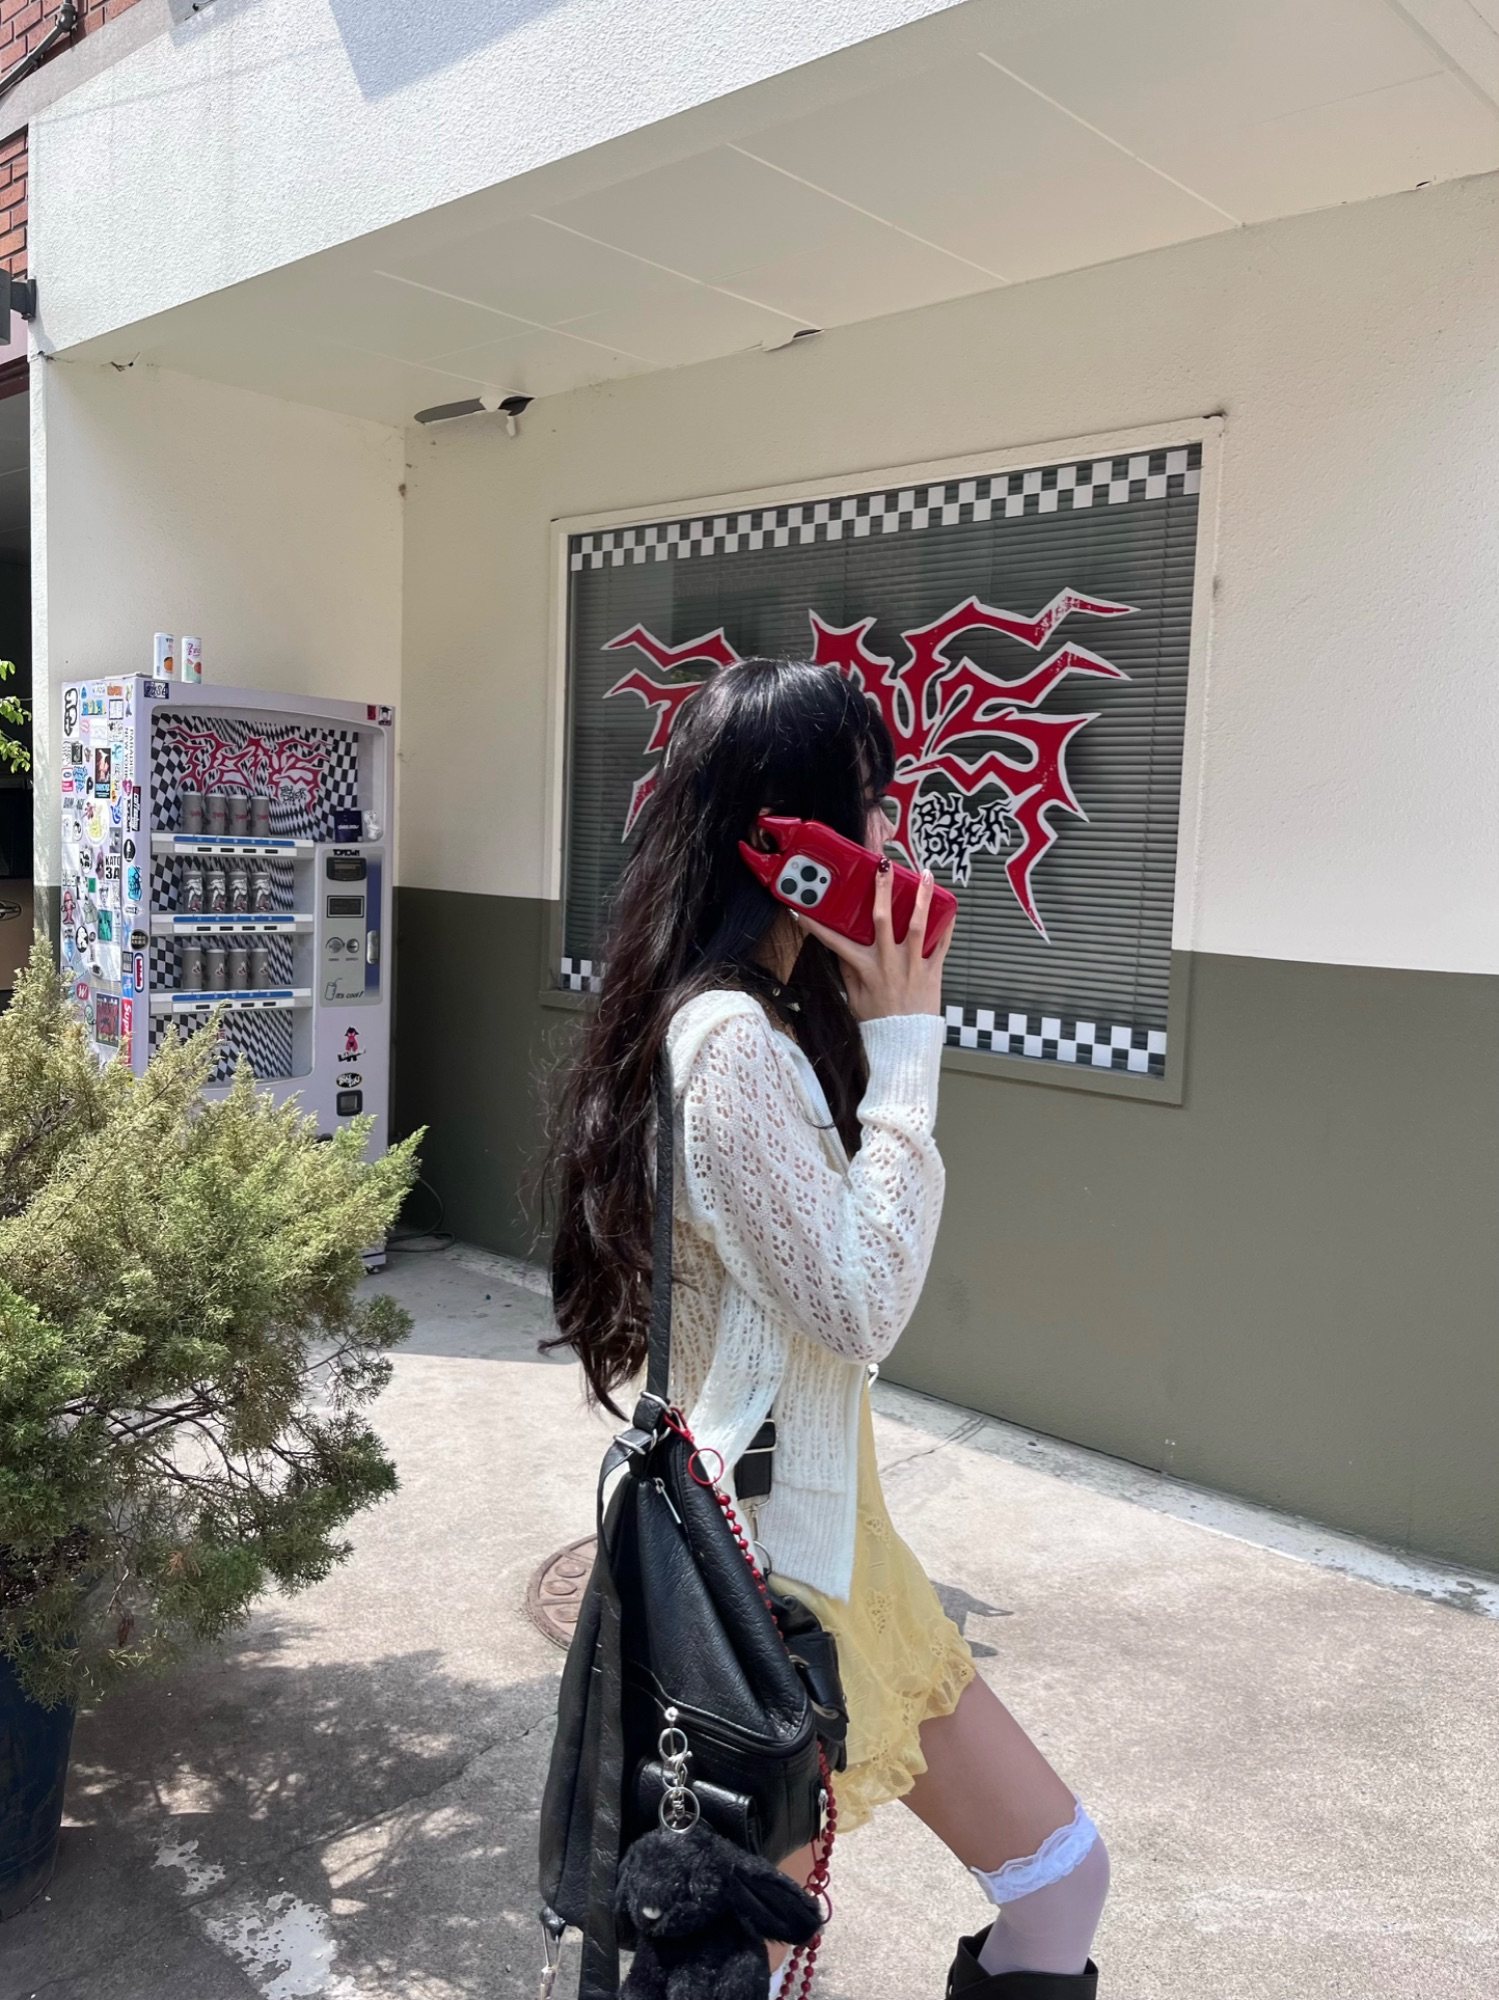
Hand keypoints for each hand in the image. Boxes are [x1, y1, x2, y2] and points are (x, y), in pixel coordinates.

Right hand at [791, 859, 953, 1021]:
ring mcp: (913, 966)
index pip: (836, 942)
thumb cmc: (879, 1022)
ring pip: (919, 925)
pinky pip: (943, 945)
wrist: (905, 1044)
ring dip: (922, 898)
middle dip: (883, 889)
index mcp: (865, 968)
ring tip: (926, 875)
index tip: (803, 909)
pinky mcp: (933, 972)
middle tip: (883, 867)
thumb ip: (849, 972)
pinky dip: (947, 926)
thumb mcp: (855, 998)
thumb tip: (842, 950)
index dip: (817, 925)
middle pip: (884, 919)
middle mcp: (889, 962)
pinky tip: (951, 908)